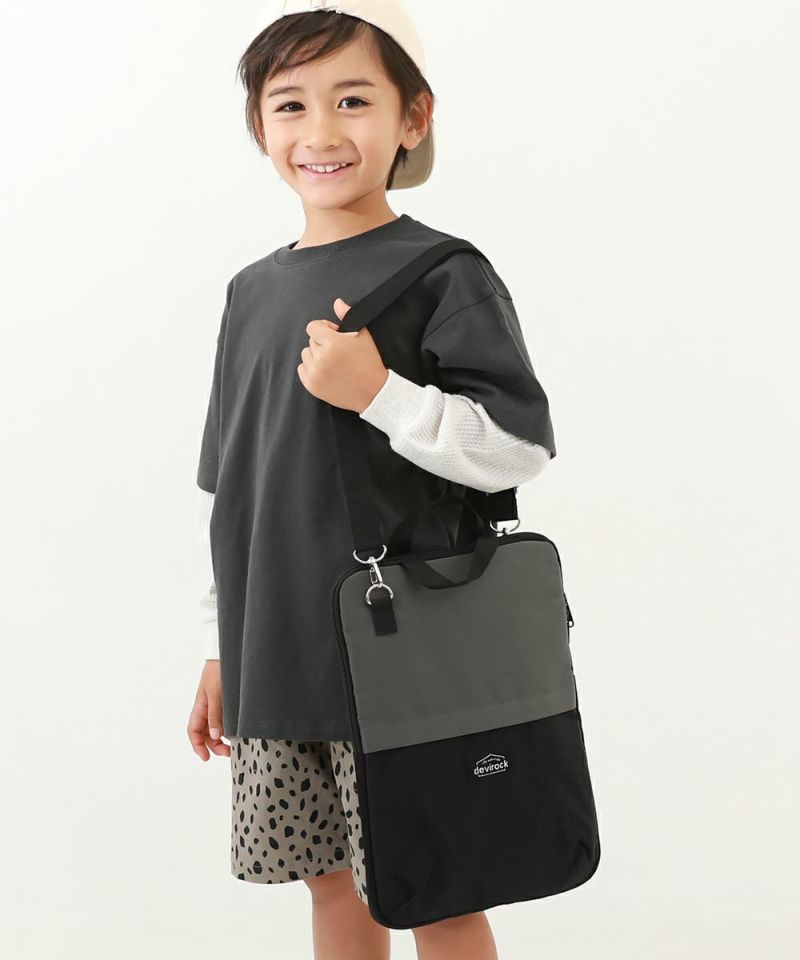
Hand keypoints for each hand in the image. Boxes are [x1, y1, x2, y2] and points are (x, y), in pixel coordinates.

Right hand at [187, 659, 230, 759]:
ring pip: (215, 728)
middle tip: (227, 752)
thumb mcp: (216, 694)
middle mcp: (206, 708)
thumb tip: (214, 736)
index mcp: (200, 706)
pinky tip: (237, 732)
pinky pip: (224, 719)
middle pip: (205, 733)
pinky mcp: (226, 702)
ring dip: (222, 739)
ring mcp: (216, 705)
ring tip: (234, 746)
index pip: (193, 731)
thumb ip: (215, 715)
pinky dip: (228, 728)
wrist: (228, 654)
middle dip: (214, 745)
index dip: (197, 746)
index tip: (206, 757)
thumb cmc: (219, 671)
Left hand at [297, 297, 388, 412]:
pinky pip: (302, 369)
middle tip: (338, 352)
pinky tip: (326, 371)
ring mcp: (315, 373)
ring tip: (332, 362)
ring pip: (306, 354)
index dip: (324, 329)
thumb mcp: (364, 335)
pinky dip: (311, 368)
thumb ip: (348, 316)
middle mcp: (321, 358)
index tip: (334, 336)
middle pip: (311, 341)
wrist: (373, 392)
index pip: (313, 327)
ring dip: (316, 356)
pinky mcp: (312, 386)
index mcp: (333, 343)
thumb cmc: (370, 363)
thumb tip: (337, 302)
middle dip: (323, 343)